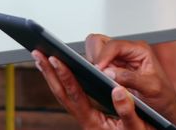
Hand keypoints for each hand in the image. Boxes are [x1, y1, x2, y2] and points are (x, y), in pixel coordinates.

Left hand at [33, 50, 153, 129]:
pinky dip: (63, 82)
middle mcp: (85, 121)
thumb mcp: (137, 127)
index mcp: (93, 123)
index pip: (75, 96)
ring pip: (63, 96)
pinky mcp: (89, 115)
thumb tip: (117, 89)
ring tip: (43, 59)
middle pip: (62, 95)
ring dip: (52, 77)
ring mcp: (85, 118)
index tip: (56, 60)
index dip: (65, 76)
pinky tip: (61, 72)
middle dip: (49, 73)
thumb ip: (127, 110)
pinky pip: (71, 96)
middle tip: (38, 54)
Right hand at [85, 34, 175, 119]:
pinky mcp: (113, 68)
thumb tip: (109, 73)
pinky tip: (100, 80)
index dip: (104, 56)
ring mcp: (119, 59)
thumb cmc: (162, 95)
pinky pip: (98, 63)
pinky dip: (95, 70)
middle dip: (96, 56)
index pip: (115, 45)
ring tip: (99, 77)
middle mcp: (128, 51)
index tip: (98, 69)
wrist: (164, 106)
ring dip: (94, 62)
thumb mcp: (150, 88)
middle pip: (101, 42)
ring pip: (96, 50)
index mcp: (140, 49)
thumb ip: (130, 79)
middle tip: (98, 72)